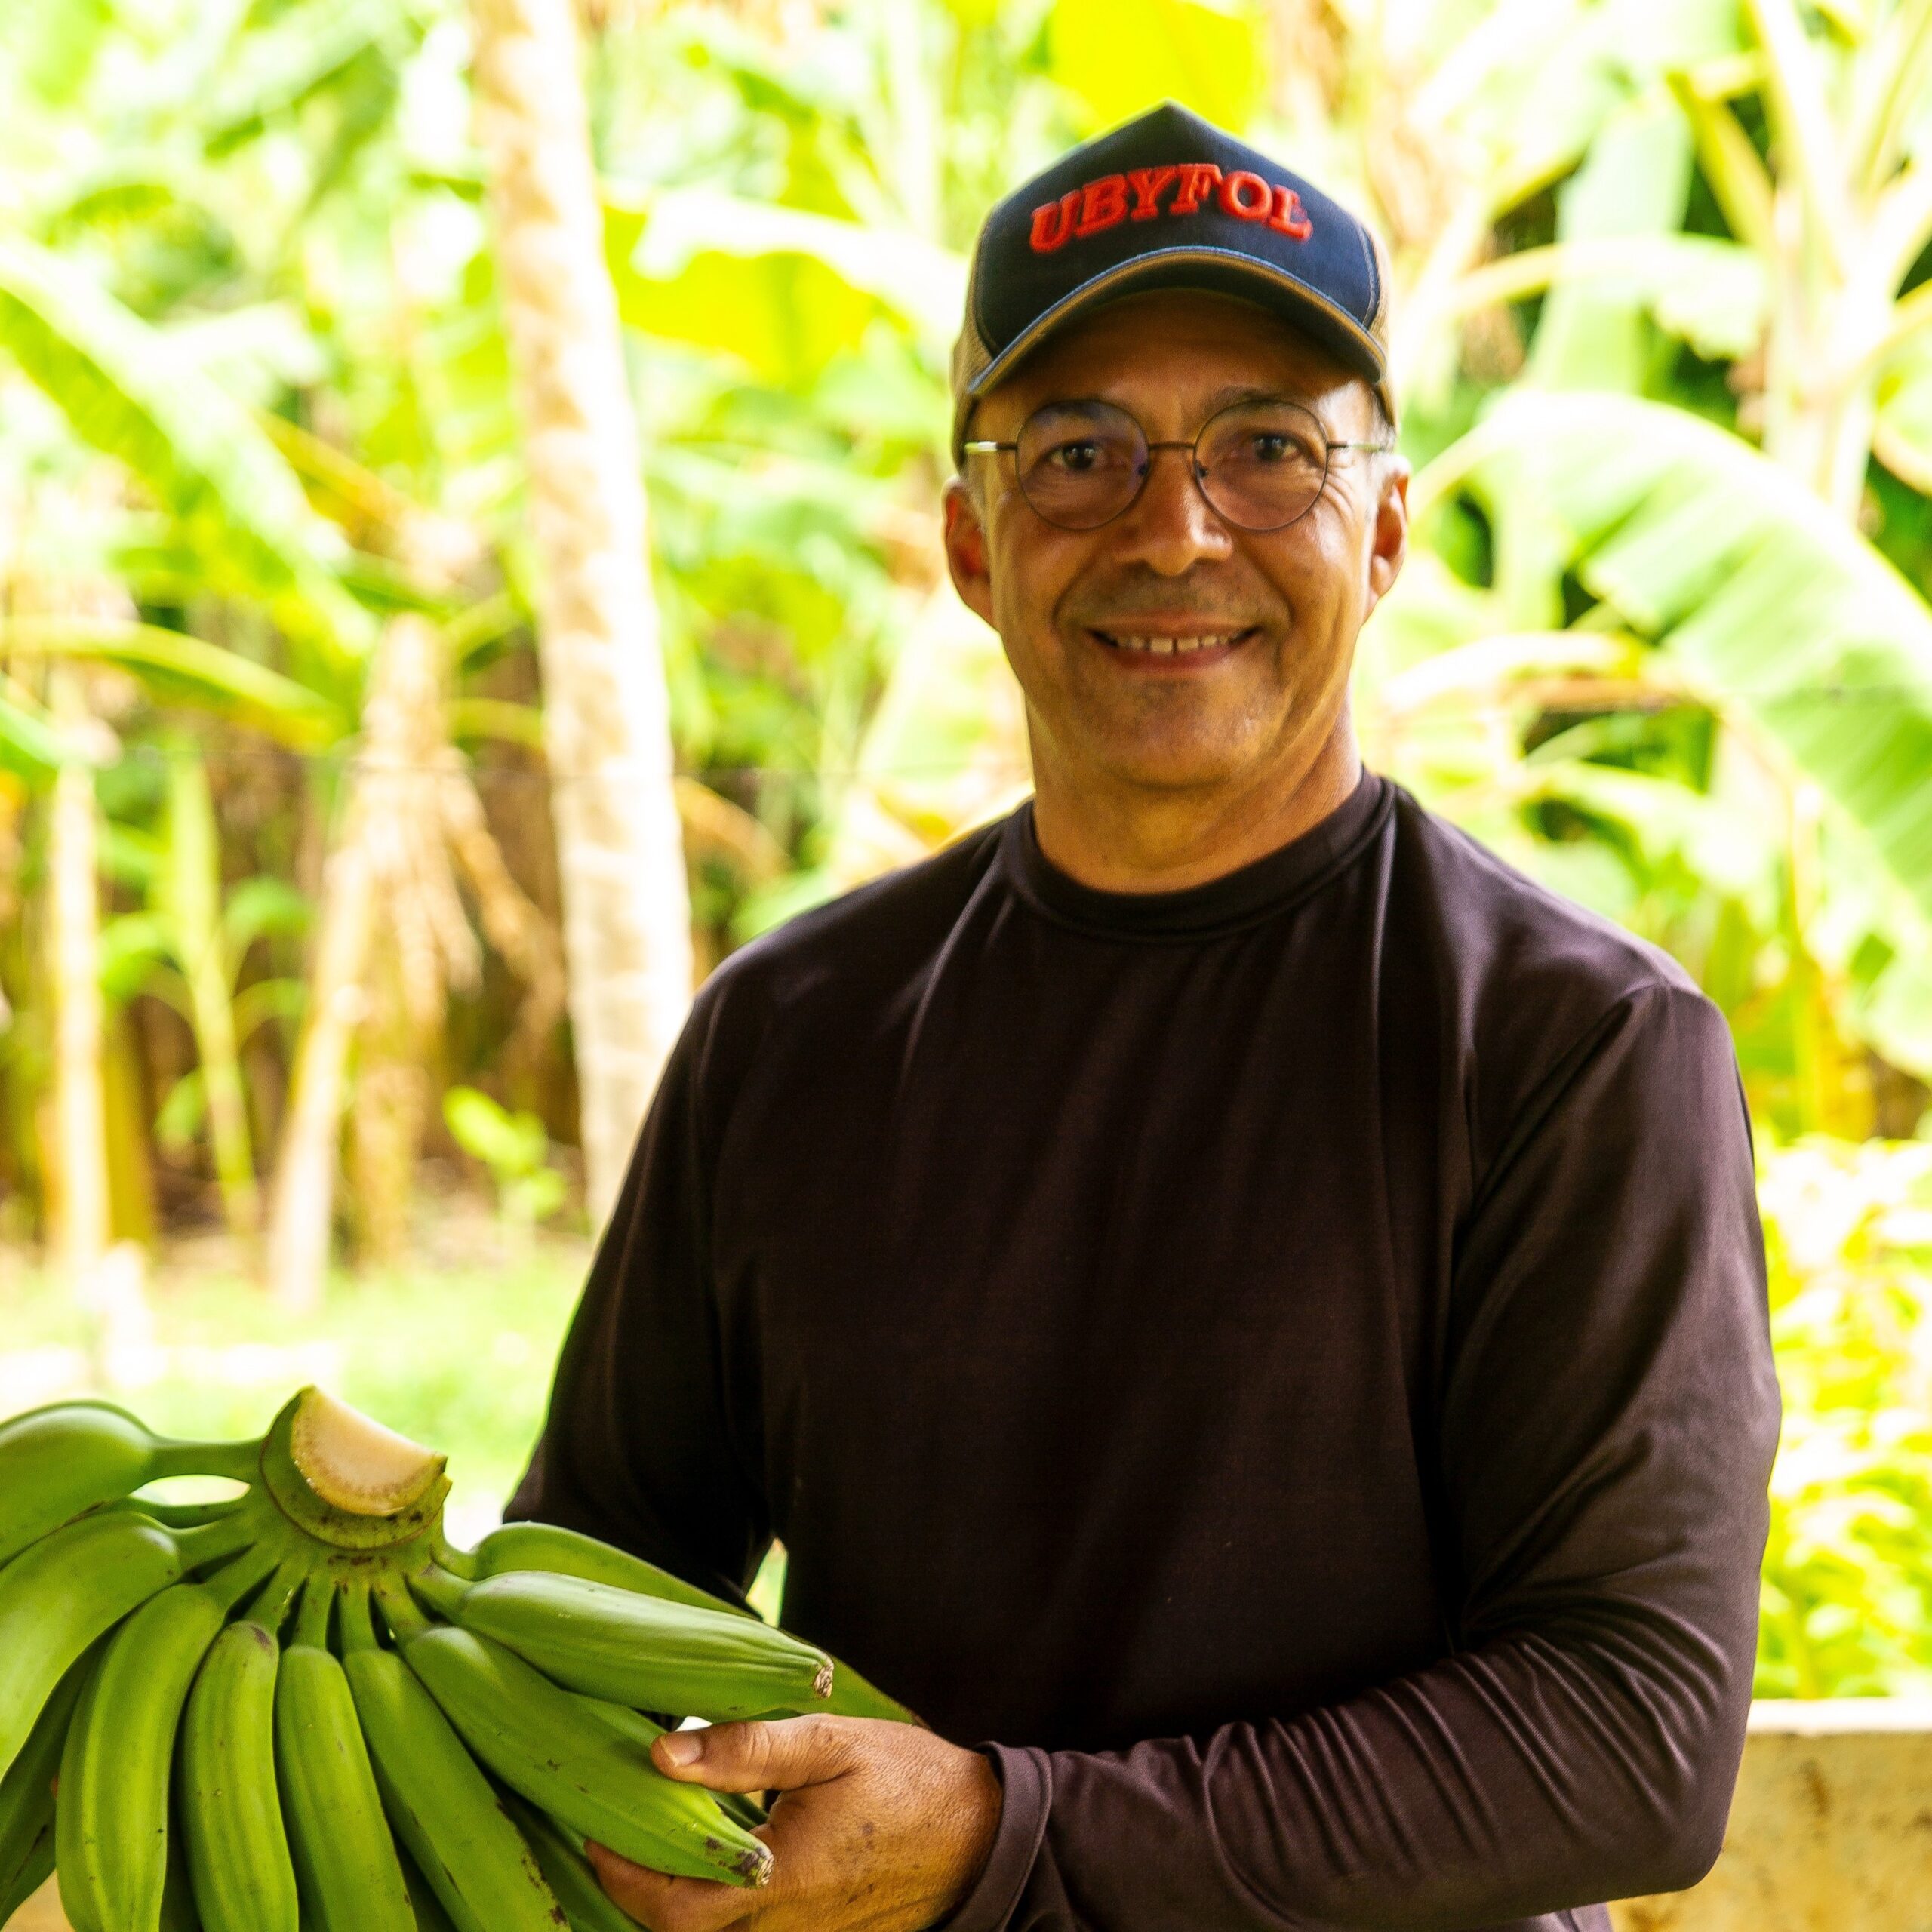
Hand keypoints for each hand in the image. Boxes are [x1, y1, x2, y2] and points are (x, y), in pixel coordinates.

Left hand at [584, 1714, 1002, 1931]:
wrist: (978, 1838)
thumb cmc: (906, 1781)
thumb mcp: (829, 1743)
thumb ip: (745, 1749)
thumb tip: (661, 1755)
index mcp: (779, 1879)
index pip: (669, 1903)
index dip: (621, 1871)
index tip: (595, 1819)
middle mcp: (780, 1927)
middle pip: (676, 1929)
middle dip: (635, 1883)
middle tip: (614, 1823)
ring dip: (671, 1891)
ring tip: (652, 1828)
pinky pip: (742, 1930)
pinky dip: (710, 1898)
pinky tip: (705, 1849)